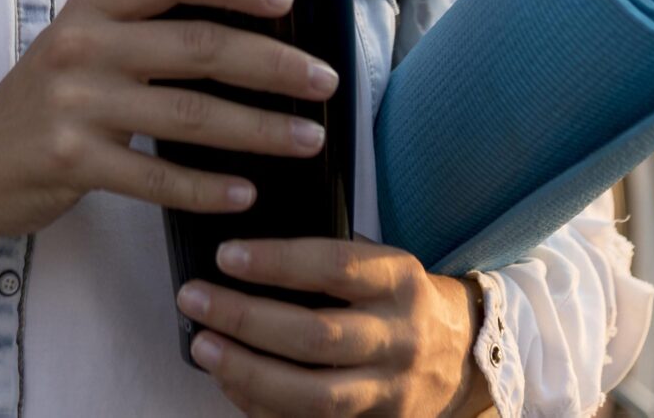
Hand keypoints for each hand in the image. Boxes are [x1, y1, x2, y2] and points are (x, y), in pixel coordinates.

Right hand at [0, 0, 339, 247]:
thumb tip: (237, 25)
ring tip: (308, 138)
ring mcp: (75, 104)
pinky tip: (246, 193)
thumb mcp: (80, 46)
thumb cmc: (42, 104)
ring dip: (259, 129)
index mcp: (91, 6)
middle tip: (325, 82)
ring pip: (190, 114)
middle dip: (273, 65)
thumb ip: (140, 30)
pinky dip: (207, 187)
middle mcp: (83, 45)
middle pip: (199, 46)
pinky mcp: (72, 161)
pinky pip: (157, 177)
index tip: (287, 1)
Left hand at [176, 238, 486, 416]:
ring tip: (203, 346)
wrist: (459, 357)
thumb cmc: (399, 298)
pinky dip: (262, 405)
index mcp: (398, 281)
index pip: (335, 267)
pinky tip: (229, 381)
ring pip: (314, 394)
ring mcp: (389, 389)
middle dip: (245, 318)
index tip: (226, 255)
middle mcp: (398, 337)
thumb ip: (331, 257)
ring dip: (248, 372)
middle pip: (316, 336)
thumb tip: (249, 250)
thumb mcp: (382, 263)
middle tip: (193, 297)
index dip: (277, 261)